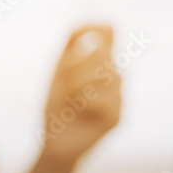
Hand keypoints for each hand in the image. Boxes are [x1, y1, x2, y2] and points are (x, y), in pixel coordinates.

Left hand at [40, 25, 121, 163]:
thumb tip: (86, 31)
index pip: (107, 31)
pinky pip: (104, 100)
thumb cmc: (56, 108)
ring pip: (106, 75)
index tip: (79, 42)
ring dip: (78, 86)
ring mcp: (118, 96)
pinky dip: (85, 104)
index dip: (95, 29)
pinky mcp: (117, 116)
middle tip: (62, 85)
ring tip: (69, 101)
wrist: (55, 144)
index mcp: (98, 63)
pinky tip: (79, 113)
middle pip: (102, 52)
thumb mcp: (57, 74)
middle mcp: (113, 76)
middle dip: (75, 66)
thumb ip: (70, 49)